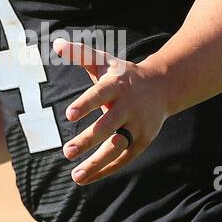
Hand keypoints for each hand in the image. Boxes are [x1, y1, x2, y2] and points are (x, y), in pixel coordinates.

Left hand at [53, 39, 168, 185]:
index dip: (86, 104)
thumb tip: (58, 43)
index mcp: (117, 86)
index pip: (99, 94)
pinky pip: (124, 159)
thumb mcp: (105, 62)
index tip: (69, 115)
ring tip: (75, 176)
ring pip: (117, 148)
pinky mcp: (142, 140)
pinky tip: (87, 178)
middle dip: (88, 139)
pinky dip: (106, 169)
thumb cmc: (124, 75)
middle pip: (108, 126)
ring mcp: (138, 125)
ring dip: (97, 163)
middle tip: (67, 151)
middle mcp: (128, 107)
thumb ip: (81, 55)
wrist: (163, 86)